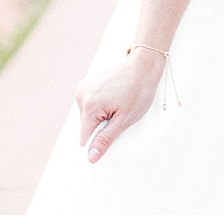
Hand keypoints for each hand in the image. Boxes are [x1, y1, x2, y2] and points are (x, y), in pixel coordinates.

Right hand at [73, 47, 163, 162]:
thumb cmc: (138, 91)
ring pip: (87, 117)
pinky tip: (112, 98)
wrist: (143, 66)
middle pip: (86, 127)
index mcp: (89, 105)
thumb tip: (91, 157)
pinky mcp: (85, 85)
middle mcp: (81, 95)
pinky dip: (100, 107)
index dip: (99, 140)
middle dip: (101, 126)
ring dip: (101, 116)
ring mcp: (82, 88)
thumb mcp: (125, 120)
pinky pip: (89, 106)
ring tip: (117, 103)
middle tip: (119, 113)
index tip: (113, 131)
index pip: (84, 138)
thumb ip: (105, 139)